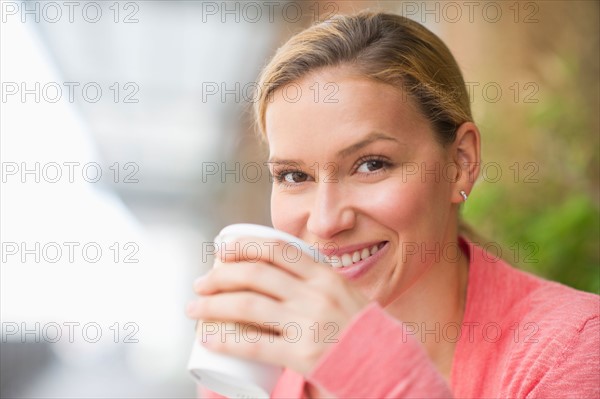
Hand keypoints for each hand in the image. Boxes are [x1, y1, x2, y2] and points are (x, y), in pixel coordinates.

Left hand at [186, 236, 369, 374]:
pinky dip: (226, 341)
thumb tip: (280, 273)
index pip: (278, 249)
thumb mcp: (344, 294)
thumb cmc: (360, 330)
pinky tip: (208, 339)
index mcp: (325, 274)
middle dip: (220, 275)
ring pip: (249, 305)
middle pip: (256, 274)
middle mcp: (315, 293)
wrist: (387, 365)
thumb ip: (317, 283)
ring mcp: (309, 323)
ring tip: (194, 309)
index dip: (245, 245)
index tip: (223, 249)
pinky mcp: (303, 354)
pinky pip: (255, 344)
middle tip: (201, 283)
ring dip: (213, 305)